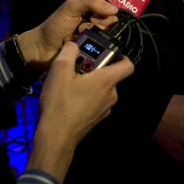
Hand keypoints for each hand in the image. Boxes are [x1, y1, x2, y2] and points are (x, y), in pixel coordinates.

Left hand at [18, 0, 118, 70]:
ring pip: (108, 40)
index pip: (111, 12)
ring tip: (79, 37)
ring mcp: (95, 42)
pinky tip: (81, 47)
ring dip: (94, 38)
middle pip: (112, 27)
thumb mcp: (71, 6)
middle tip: (83, 27)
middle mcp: (96, 27)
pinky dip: (92, 50)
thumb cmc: (54, 26)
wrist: (42, 49)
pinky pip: (102, 53)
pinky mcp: (93, 55)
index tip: (93, 17)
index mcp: (92, 12)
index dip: (106, 15)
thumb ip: (91, 2)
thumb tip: (114, 9)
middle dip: (98, 26)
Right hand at [27, 42, 133, 180]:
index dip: (120, 56)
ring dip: (89, 82)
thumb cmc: (59, 104)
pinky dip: (86, 96)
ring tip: (68, 82)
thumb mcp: (59, 70)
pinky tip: (68, 97)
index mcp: (107, 81)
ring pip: (101, 88)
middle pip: (110, 75)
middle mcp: (111, 95)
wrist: (55, 137)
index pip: (128, 65)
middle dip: (94, 68)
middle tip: (75, 67)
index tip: (104, 53)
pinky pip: (95, 100)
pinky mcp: (96, 118)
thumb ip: (69, 52)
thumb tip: (74, 45)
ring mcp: (105, 108)